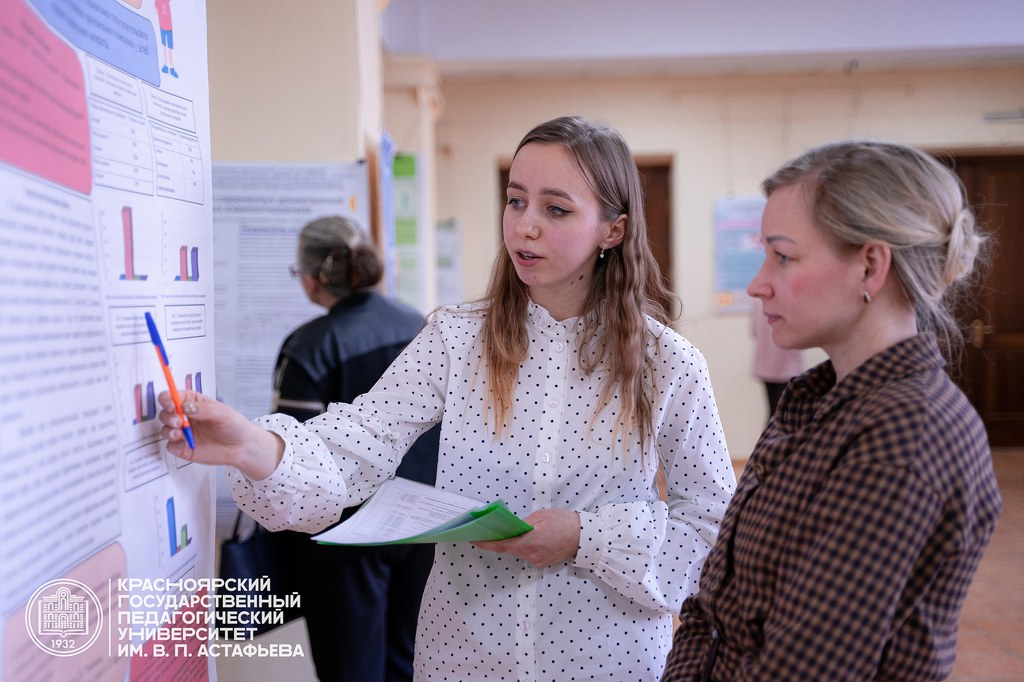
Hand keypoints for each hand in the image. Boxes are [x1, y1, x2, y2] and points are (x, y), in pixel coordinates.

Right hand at [157, 390, 283, 479]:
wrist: (242, 447)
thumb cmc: (235, 426)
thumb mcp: (222, 413)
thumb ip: (203, 409)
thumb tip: (184, 407)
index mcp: (194, 403)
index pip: (173, 396)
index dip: (168, 399)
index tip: (171, 405)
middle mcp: (186, 417)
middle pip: (165, 412)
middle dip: (168, 416)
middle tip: (178, 422)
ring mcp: (184, 433)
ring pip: (165, 429)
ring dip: (168, 430)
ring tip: (179, 433)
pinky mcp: (184, 448)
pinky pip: (170, 446)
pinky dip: (173, 445)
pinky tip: (184, 444)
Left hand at [473, 508, 580, 567]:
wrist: (583, 537)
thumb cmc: (564, 522)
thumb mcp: (541, 515)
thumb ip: (523, 523)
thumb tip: (510, 528)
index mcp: (531, 540)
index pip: (502, 545)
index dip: (486, 543)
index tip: (473, 539)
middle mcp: (532, 554)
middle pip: (509, 548)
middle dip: (500, 540)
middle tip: (490, 530)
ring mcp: (537, 561)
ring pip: (517, 552)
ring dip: (514, 543)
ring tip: (515, 531)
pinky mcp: (541, 564)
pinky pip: (526, 554)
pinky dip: (524, 547)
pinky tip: (529, 538)